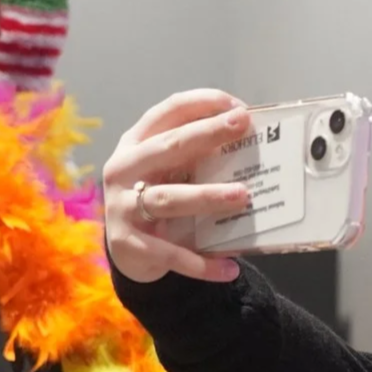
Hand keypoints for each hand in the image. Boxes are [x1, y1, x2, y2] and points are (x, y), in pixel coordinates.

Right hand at [103, 88, 258, 284]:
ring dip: (208, 196)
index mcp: (136, 143)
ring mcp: (122, 207)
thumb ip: (196, 156)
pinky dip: (201, 263)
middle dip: (206, 134)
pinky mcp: (128, 244)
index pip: (168, 111)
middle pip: (168, 147)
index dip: (202, 103)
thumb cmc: (158, 198)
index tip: (238, 107)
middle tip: (241, 125)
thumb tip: (250, 140)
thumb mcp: (169, 171)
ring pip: (170, 198)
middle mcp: (124, 169)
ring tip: (243, 196)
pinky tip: (230, 268)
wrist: (127, 252)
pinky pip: (171, 253)